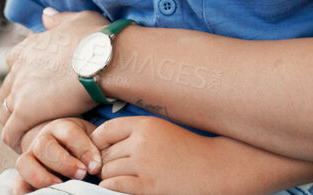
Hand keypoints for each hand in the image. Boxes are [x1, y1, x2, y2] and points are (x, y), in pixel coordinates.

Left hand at [0, 8, 110, 148]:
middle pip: (8, 90)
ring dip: (16, 123)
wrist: (104, 57)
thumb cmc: (97, 38)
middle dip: (19, 102)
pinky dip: (15, 141)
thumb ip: (58, 20)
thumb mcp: (76, 20)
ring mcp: (20, 90)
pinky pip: (10, 132)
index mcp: (28, 48)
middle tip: (36, 116)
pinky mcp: (25, 111)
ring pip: (6, 112)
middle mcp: (18, 68)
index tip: (37, 91)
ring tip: (30, 134)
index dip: (25, 80)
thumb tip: (45, 15)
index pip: (14, 66)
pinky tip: (26, 148)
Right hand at [13, 117, 101, 191]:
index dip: (83, 149)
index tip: (96, 166)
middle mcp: (42, 141)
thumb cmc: (84, 148)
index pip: (69, 133)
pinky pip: (18, 185)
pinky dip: (27, 192)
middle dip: (63, 162)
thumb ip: (98, 149)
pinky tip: (45, 194)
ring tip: (60, 185)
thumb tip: (100, 166)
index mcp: (62, 128)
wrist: (64, 150)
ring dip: (42, 176)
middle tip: (81, 173)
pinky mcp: (22, 177)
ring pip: (25, 163)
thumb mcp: (93, 141)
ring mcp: (29, 158)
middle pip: (44, 147)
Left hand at [91, 116, 219, 193]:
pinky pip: (115, 185)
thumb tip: (104, 144)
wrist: (214, 169)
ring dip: (109, 176)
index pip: (106, 130)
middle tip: (112, 167)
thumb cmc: (188, 150)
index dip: (98, 142)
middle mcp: (142, 142)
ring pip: (108, 171)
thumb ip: (135, 133)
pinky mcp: (148, 186)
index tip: (100, 149)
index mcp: (146, 125)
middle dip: (106, 162)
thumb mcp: (161, 131)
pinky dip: (111, 187)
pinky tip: (118, 186)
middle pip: (105, 153)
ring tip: (120, 177)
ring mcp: (144, 165)